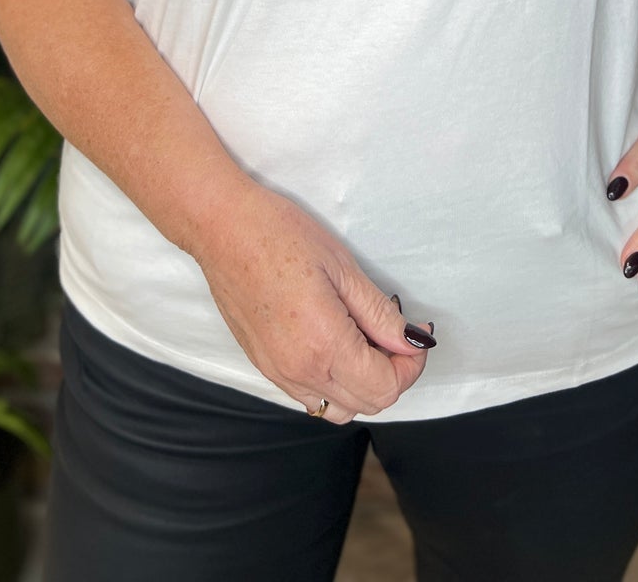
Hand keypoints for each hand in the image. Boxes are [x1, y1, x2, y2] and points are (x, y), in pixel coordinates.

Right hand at [192, 181, 433, 424]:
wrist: (222, 228)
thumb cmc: (279, 235)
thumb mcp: (342, 266)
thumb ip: (379, 313)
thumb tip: (410, 340)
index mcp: (323, 345)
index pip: (385, 387)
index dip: (411, 364)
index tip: (416, 332)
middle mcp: (299, 371)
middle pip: (366, 405)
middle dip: (393, 374)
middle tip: (396, 333)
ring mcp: (277, 373)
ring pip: (337, 410)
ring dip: (363, 385)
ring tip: (366, 340)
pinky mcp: (264, 366)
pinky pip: (309, 398)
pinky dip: (334, 384)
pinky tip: (336, 345)